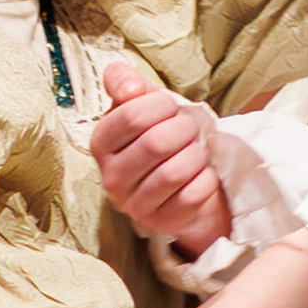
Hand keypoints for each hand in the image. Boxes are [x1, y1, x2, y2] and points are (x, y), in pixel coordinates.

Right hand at [91, 57, 228, 254]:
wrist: (184, 183)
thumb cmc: (161, 137)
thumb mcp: (141, 104)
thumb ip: (125, 84)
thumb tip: (129, 85)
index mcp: (101, 143)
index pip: (131, 116)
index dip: (162, 105)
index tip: (173, 107)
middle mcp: (112, 177)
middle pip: (155, 143)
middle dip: (184, 129)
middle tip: (191, 129)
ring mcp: (136, 205)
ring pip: (174, 172)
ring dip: (196, 155)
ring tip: (198, 151)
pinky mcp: (163, 222)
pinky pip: (192, 196)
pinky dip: (206, 180)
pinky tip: (204, 174)